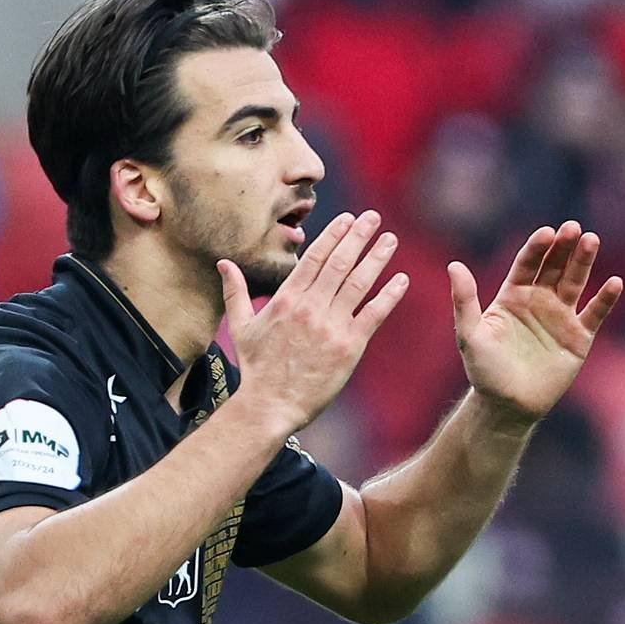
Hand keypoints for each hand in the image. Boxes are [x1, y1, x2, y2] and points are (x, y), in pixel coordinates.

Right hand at [218, 211, 408, 432]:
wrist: (270, 405)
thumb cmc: (255, 368)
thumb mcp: (240, 326)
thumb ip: (236, 292)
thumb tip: (223, 263)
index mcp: (287, 298)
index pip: (315, 257)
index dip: (334, 235)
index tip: (348, 218)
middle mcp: (311, 307)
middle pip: (340, 262)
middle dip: (359, 236)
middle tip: (374, 218)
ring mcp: (331, 326)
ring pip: (359, 283)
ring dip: (377, 258)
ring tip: (389, 240)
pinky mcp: (349, 346)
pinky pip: (374, 314)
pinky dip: (389, 295)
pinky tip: (401, 279)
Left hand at [449, 221, 622, 426]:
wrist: (507, 405)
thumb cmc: (484, 371)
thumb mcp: (470, 335)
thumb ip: (464, 301)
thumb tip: (453, 265)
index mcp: (513, 295)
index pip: (527, 264)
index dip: (537, 247)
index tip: (547, 233)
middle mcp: (539, 300)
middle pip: (554, 267)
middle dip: (564, 247)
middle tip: (574, 228)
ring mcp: (560, 317)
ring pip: (576, 282)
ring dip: (584, 262)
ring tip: (592, 241)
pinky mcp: (579, 337)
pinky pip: (595, 314)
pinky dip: (605, 299)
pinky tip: (614, 282)